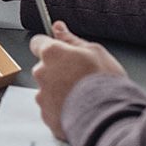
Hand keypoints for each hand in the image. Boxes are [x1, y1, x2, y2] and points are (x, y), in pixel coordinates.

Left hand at [29, 21, 127, 139]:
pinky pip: (51, 109)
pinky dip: (61, 108)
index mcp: (51, 53)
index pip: (38, 42)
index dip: (50, 46)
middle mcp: (41, 73)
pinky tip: (78, 108)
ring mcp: (42, 96)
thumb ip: (71, 39)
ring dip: (59, 91)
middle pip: (43, 68)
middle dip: (57, 71)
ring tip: (81, 95)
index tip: (59, 51)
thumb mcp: (95, 51)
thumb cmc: (104, 84)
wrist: (108, 117)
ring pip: (47, 89)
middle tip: (79, 76)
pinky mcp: (46, 116)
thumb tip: (58, 27)